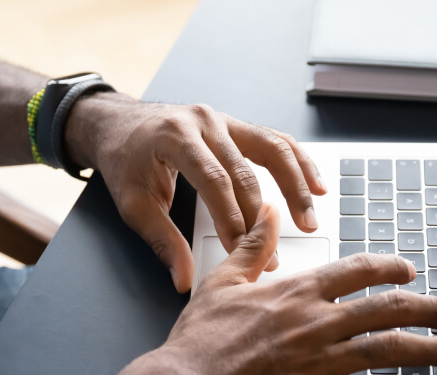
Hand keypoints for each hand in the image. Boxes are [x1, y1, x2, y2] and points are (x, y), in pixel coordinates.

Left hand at [65, 92, 327, 291]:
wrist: (119, 124)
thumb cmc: (125, 161)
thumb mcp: (134, 204)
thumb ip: (162, 241)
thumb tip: (184, 278)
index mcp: (176, 137)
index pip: (213, 181)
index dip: (232, 218)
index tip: (243, 251)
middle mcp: (205, 122)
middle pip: (246, 171)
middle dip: (261, 218)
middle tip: (272, 255)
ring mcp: (225, 119)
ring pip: (273, 148)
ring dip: (296, 186)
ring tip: (309, 220)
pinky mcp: (237, 125)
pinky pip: (275, 141)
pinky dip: (299, 163)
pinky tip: (317, 185)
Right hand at [121, 204, 436, 374]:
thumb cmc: (202, 339)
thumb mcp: (224, 282)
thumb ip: (253, 246)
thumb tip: (269, 213)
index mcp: (297, 291)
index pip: (358, 270)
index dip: (389, 268)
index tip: (407, 269)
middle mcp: (318, 321)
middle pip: (387, 309)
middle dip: (424, 309)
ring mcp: (322, 357)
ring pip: (388, 348)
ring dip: (427, 348)